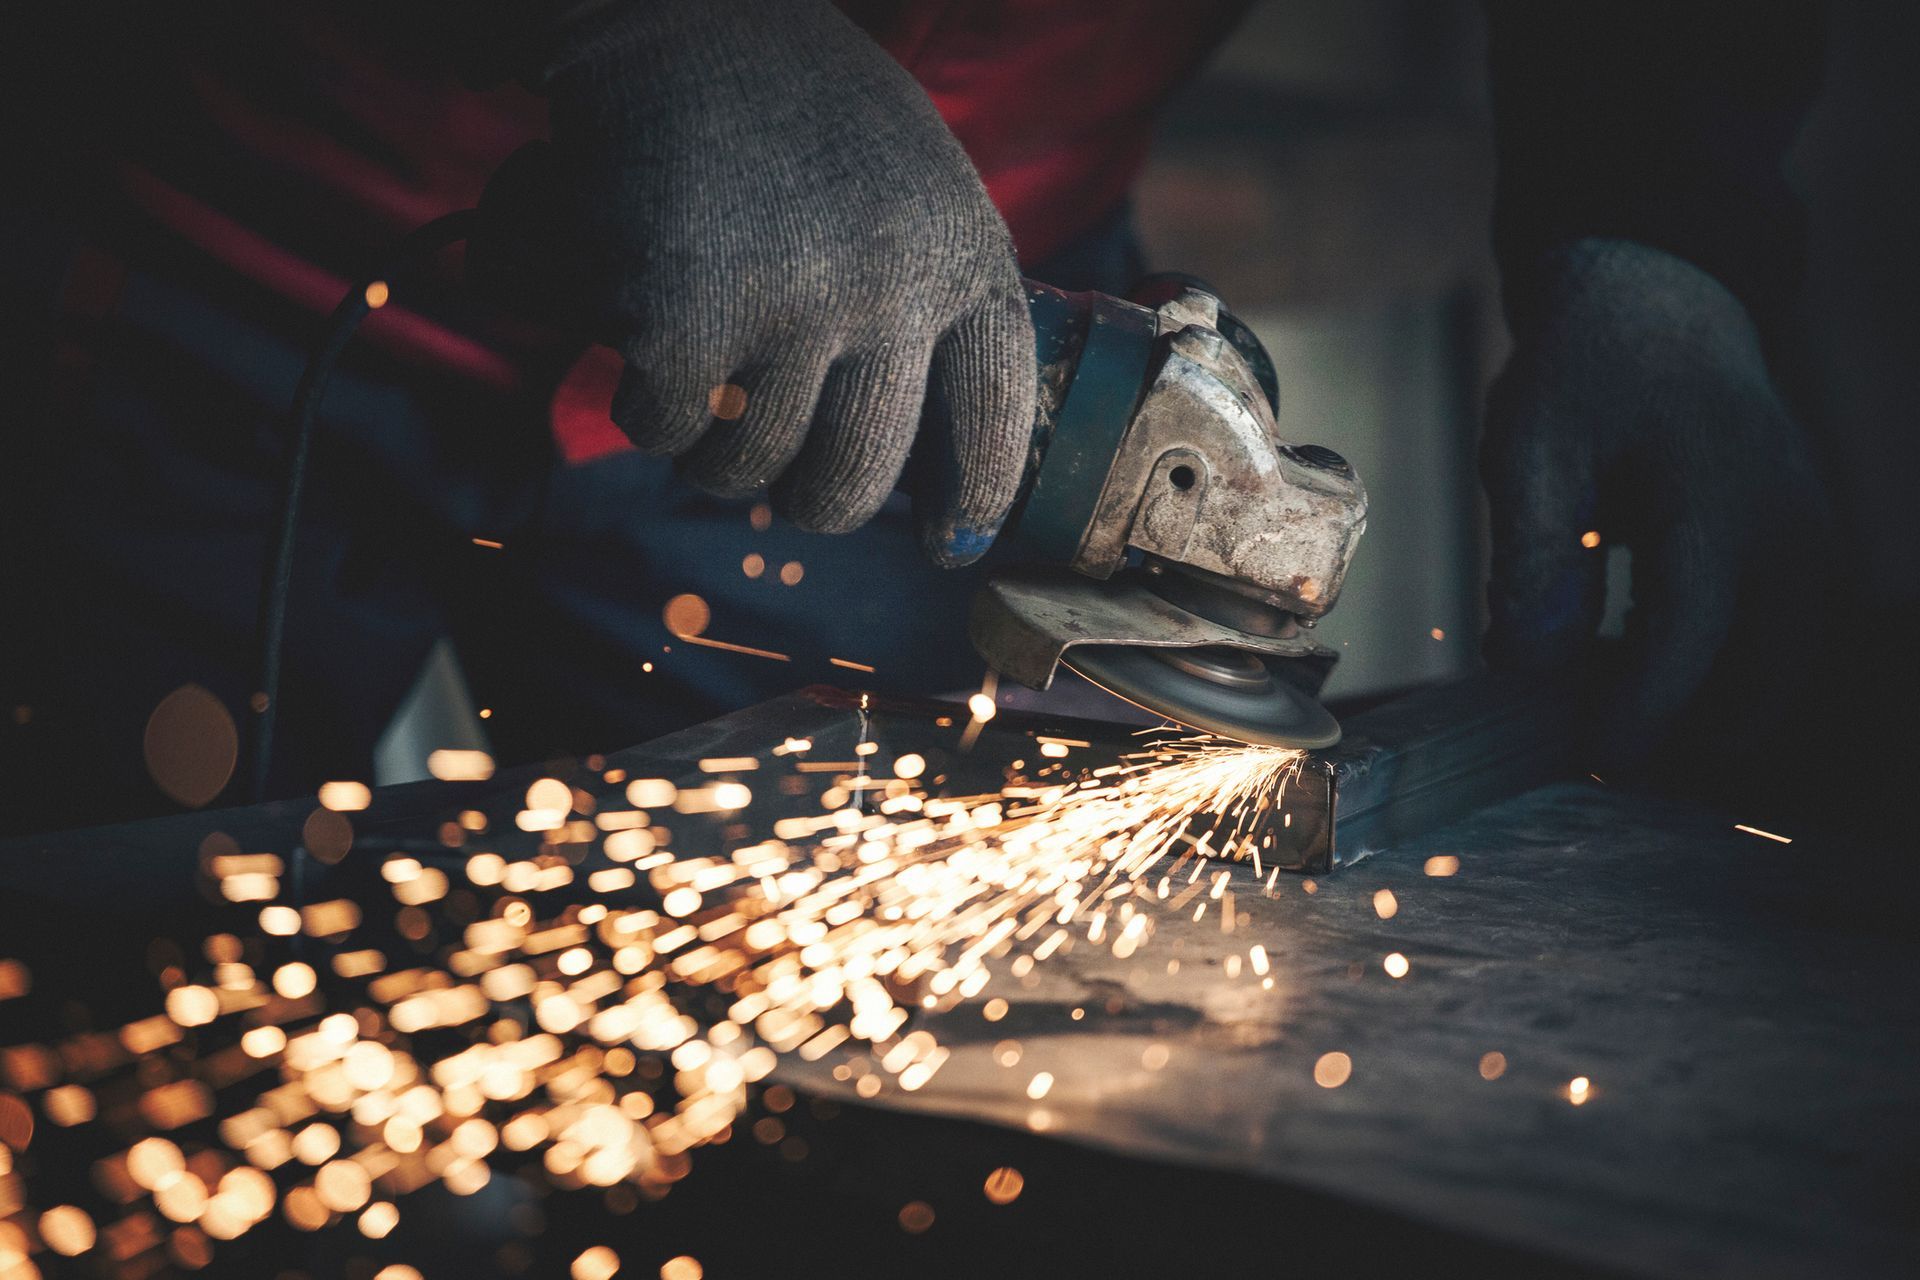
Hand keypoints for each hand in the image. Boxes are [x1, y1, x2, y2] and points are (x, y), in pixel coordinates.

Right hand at [472, 0, 1033, 566]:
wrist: (683, 14)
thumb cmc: (799, 108)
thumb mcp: (913, 187)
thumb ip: (929, 301)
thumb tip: (931, 461)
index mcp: (962, 255)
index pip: (992, 417)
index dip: (976, 497)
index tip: (953, 545)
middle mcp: (893, 290)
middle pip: (856, 480)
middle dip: (813, 502)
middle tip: (785, 488)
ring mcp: (792, 306)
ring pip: (749, 466)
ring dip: (714, 452)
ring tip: (703, 398)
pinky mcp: (687, 315)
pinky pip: (665, 428)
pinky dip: (645, 407)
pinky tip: (643, 349)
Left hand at [1481, 238, 1833, 764]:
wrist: (1660, 310)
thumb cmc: (1588, 375)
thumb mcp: (1530, 445)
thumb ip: (1532, 556)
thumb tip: (1532, 666)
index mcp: (1716, 493)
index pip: (1690, 629)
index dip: (1645, 707)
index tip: (1597, 757)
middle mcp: (1788, 525)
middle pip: (1766, 670)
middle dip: (1693, 730)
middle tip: (1605, 761)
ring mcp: (1811, 541)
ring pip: (1784, 666)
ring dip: (1713, 710)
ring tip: (1618, 723)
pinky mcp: (1807, 556)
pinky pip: (1782, 641)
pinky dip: (1726, 676)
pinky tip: (1640, 680)